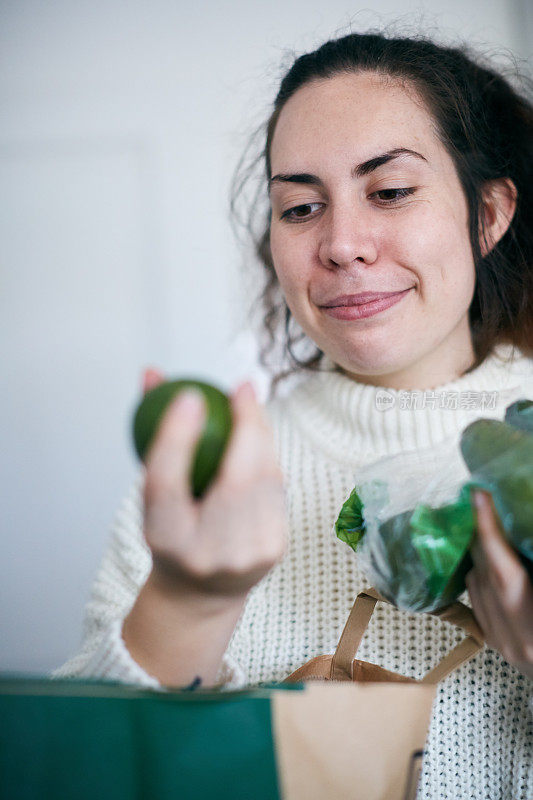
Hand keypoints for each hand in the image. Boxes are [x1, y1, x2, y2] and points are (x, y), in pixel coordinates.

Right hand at [140, 367, 288, 600]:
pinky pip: (276, 489)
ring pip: (263, 481)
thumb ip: (153, 433)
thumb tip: (151, 372)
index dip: (176, 436)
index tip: (190, 393)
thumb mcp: (152, 490)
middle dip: (245, 426)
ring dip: (261, 434)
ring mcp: (246, 556)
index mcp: (163, 540)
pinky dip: (268, 456)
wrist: (200, 592)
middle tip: (242, 387)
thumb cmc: (171, 527)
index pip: (165, 484)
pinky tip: (259, 435)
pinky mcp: (275, 550)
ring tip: (250, 403)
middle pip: (232, 482)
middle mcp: (206, 554)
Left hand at [466, 489, 532, 679]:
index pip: (503, 569)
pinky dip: (482, 577)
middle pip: (485, 573)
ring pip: (476, 585)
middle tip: (484, 501)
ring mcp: (501, 642)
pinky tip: (493, 563)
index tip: (479, 496)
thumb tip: (526, 538)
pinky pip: (476, 600)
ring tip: (492, 530)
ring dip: (482, 555)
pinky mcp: (496, 644)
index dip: (489, 530)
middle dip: (483, 534)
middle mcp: (513, 635)